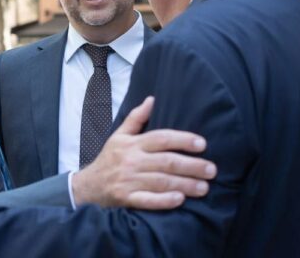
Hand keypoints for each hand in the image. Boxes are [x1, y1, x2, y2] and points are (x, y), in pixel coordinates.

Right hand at [72, 96, 216, 209]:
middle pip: (166, 162)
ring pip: (160, 182)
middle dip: (191, 165)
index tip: (202, 144)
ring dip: (184, 184)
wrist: (87, 186)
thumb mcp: (119, 135)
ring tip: (204, 187)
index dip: (183, 140)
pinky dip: (163, 200)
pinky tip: (179, 200)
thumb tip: (152, 100)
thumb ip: (136, 118)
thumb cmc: (109, 159)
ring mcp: (128, 180)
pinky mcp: (125, 198)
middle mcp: (131, 161)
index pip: (161, 139)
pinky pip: (147, 200)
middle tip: (212, 170)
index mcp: (132, 144)